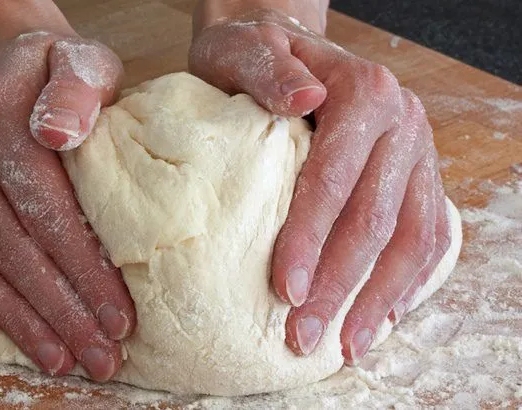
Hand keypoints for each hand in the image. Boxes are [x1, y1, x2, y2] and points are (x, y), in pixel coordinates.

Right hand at [0, 25, 135, 380]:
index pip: (47, 211)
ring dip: (16, 321)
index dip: (85, 271)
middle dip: (60, 312)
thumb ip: (79, 90)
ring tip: (58, 359)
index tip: (119, 321)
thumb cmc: (45, 78)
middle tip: (99, 358)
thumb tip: (60, 135)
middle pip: (11, 249)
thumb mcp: (78, 62)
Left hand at [190, 2, 451, 364]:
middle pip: (375, 218)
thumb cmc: (254, 54)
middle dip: (339, 285)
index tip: (283, 289)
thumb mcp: (248, 48)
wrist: (281, 47)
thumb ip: (270, 71)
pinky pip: (426, 236)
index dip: (310, 239)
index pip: (335, 179)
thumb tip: (303, 101)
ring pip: (409, 237)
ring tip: (346, 346)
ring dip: (378, 298)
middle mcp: (402, 124)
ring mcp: (415, 153)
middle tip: (302, 336)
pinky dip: (406, 281)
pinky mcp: (416, 176)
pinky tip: (380, 317)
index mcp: (365, 93)